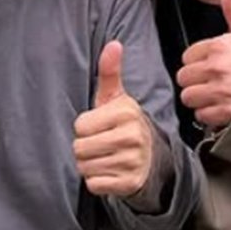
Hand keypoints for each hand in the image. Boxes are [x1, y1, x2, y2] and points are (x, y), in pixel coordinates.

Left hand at [74, 40, 153, 196]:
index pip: (80, 126)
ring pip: (85, 167)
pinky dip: (97, 181)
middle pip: (79, 148)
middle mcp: (132, 137)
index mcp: (126, 113)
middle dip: (84, 148)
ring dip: (90, 165)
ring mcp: (132, 162)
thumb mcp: (115, 98)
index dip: (84, 128)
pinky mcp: (129, 183)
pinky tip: (110, 172)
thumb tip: (113, 44)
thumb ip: (109, 72)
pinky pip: (94, 184)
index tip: (99, 126)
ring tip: (105, 157)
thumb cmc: (124, 124)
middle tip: (100, 144)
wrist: (150, 158)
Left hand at [176, 0, 230, 129]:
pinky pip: (201, 116)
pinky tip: (223, 107)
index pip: (187, 56)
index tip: (210, 64)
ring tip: (216, 95)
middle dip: (196, 80)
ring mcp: (221, 92)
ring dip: (200, 99)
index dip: (198, 61)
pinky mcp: (225, 113)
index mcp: (221, 46)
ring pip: (189, 98)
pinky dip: (210, 115)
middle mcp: (217, 68)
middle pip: (184, 78)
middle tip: (212, 81)